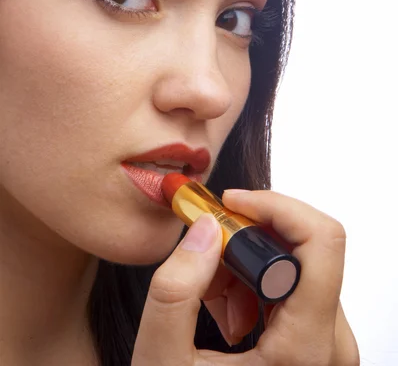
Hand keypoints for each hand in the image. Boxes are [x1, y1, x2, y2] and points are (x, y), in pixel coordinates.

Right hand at [132, 189, 359, 364]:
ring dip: (247, 267)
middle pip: (305, 250)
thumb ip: (175, 290)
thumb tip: (203, 229)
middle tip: (205, 260)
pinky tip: (228, 316)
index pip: (322, 241)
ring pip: (298, 268)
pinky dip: (256, 286)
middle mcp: (332, 347)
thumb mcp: (162, 364)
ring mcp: (329, 348)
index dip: (275, 206)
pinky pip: (295, 290)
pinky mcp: (319, 346)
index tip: (229, 205)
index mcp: (307, 350)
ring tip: (212, 303)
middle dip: (248, 241)